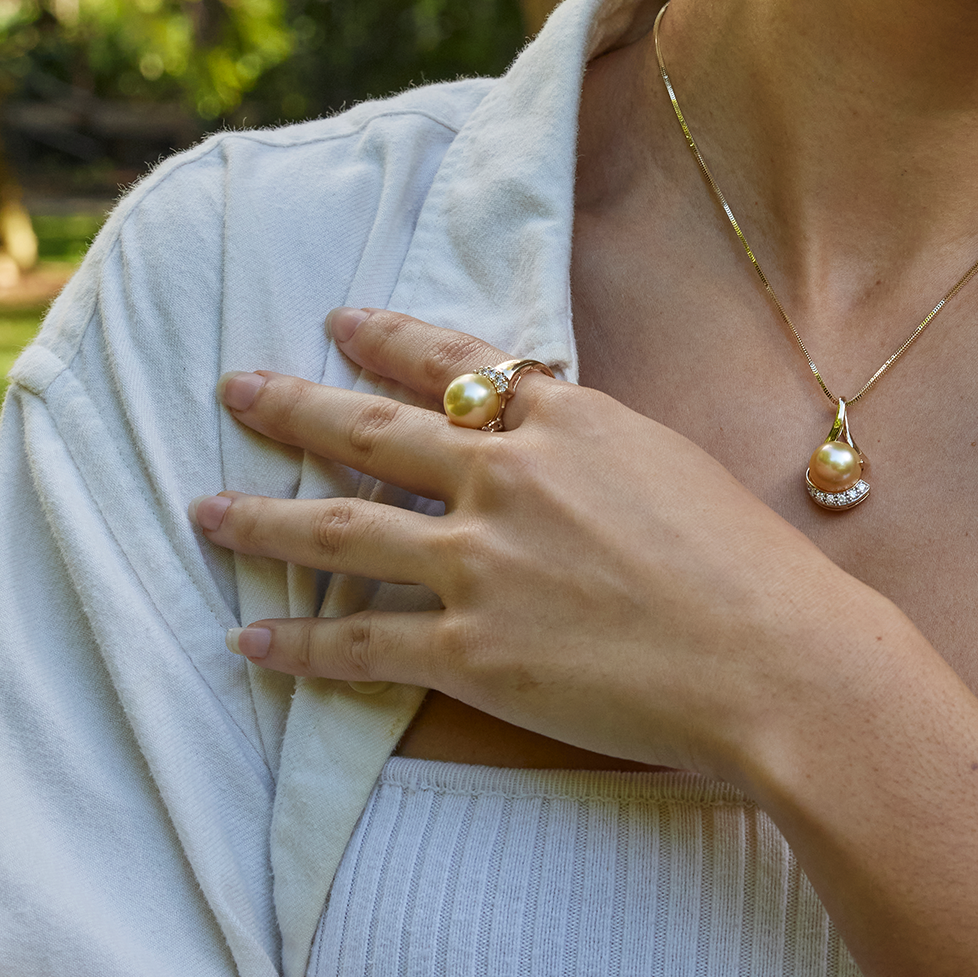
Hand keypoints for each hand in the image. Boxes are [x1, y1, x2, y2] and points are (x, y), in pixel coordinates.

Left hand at [193, 306, 885, 781]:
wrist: (773, 655)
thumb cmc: (741, 560)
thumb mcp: (663, 457)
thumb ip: (584, 438)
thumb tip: (538, 426)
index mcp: (564, 417)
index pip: (451, 361)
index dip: (384, 337)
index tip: (335, 321)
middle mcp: (509, 476)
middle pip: (371, 430)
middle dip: (291, 406)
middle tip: (233, 388)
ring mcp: (483, 563)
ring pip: (339, 531)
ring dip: (261, 518)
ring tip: (204, 508)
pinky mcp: (473, 651)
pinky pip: (359, 643)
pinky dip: (296, 645)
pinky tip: (249, 640)